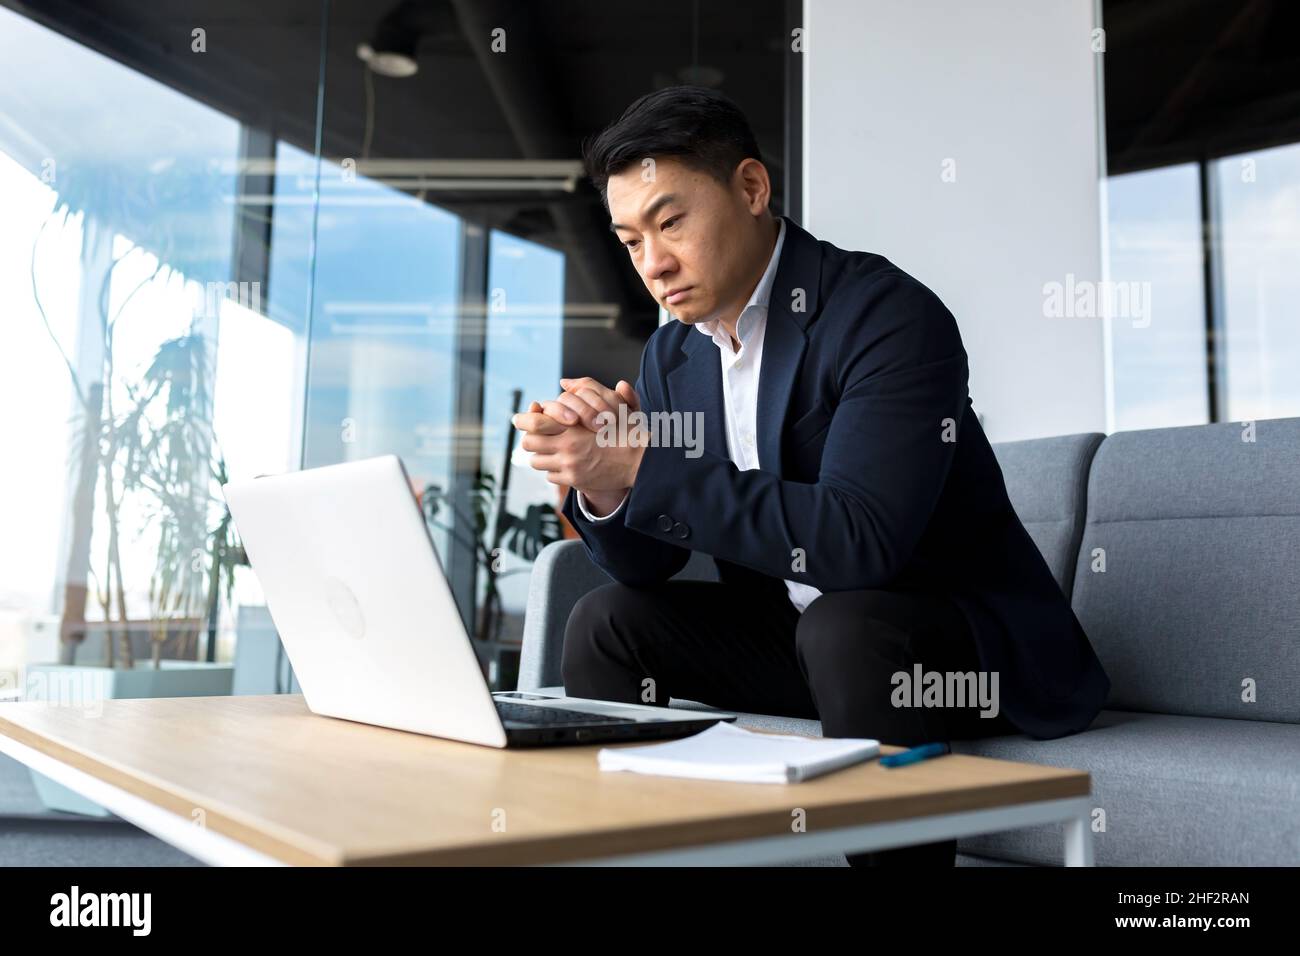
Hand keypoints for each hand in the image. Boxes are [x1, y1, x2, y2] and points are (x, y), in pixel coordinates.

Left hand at [512, 378, 645, 508]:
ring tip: (548, 452)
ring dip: (540, 456)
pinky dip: (553, 470)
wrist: (640, 461)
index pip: (535, 422)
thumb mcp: (611, 404)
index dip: (523, 420)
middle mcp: (567, 445)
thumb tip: (565, 382)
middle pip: (529, 443)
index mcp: (573, 425)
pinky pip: (550, 476)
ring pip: (537, 462)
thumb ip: (589, 389)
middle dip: (529, 439)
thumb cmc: (628, 431)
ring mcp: (569, 464)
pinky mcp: (574, 479)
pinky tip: (563, 464)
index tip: (518, 419)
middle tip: (533, 438)